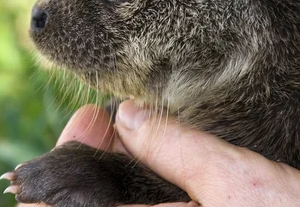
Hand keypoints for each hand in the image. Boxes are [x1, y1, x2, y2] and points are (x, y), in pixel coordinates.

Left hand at [21, 101, 299, 206]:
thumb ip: (178, 148)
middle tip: (102, 116)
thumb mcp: (238, 182)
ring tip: (123, 127)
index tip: (89, 117)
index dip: (61, 164)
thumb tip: (128, 114)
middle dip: (87, 158)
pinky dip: (133, 185)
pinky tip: (148, 158)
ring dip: (109, 169)